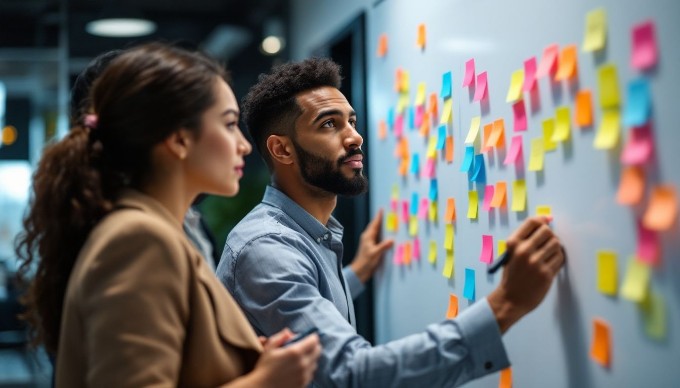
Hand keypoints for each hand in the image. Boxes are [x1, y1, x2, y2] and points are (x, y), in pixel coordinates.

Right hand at [250, 328, 320, 387]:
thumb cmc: (264, 367)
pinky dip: (308, 369)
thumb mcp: (269, 348)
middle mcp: (303, 363)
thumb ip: (280, 337)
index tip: (308, 337)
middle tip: (306, 346)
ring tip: (301, 358)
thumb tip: (289, 332)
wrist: (262, 387)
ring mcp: (304, 375)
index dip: (312, 337)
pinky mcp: (304, 383)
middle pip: (318, 351)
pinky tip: (298, 369)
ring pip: (315, 363)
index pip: (313, 341)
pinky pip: (311, 373)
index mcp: (295, 352)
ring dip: (311, 358)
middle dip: (313, 346)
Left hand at [351, 209, 394, 282]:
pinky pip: (379, 238)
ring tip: (389, 222)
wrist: (359, 271)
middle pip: (375, 226)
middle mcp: (368, 238)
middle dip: (381, 220)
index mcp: (368, 237)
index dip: (379, 216)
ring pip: (377, 232)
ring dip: (382, 227)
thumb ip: (383, 246)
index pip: (374, 224)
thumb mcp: (375, 254)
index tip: (382, 209)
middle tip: (388, 213)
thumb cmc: (365, 262)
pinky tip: (388, 236)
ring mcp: (370, 243)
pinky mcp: (372, 247)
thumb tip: (391, 240)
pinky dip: (383, 235)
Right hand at [487, 216, 565, 332]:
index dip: (542, 220)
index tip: (547, 222)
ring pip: (556, 244)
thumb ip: (525, 239)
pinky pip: (560, 258)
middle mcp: (524, 251)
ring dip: (555, 247)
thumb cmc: (512, 275)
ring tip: (549, 254)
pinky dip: (558, 259)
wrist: (511, 299)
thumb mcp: (511, 254)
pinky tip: (551, 263)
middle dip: (550, 235)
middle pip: (547, 231)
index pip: (532, 222)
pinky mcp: (546, 274)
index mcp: (513, 244)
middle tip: (547, 243)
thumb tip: (547, 221)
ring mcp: (536, 262)